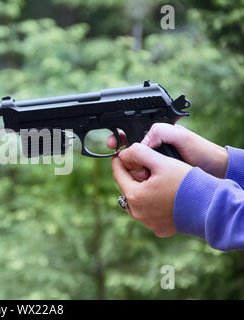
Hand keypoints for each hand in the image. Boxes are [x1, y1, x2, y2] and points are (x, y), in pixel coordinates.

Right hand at [107, 123, 228, 177]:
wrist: (215, 172)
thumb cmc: (201, 151)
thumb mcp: (181, 136)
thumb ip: (160, 132)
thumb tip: (140, 144)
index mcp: (154, 138)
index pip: (129, 135)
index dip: (118, 139)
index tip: (112, 145)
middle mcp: (151, 153)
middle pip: (128, 155)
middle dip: (125, 160)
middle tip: (127, 163)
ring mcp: (153, 168)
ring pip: (132, 170)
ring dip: (131, 173)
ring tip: (142, 175)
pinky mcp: (156, 182)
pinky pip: (141, 183)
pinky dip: (139, 184)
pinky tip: (143, 184)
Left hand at [112, 143, 191, 236]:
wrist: (210, 206)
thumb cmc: (186, 182)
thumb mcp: (161, 161)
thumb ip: (139, 153)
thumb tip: (124, 153)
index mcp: (134, 196)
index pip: (118, 174)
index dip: (119, 162)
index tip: (121, 155)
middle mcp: (137, 213)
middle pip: (127, 188)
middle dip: (132, 176)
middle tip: (142, 167)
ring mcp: (147, 223)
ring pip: (137, 201)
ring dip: (141, 190)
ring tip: (153, 180)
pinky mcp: (159, 229)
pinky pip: (149, 212)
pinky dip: (151, 203)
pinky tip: (163, 195)